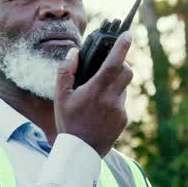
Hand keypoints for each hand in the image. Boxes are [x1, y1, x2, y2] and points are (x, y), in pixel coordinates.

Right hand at [53, 33, 133, 156]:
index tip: (127, 34)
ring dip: (114, 86)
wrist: (80, 152)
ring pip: (123, 88)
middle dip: (122, 64)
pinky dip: (113, 101)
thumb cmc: (68, 123)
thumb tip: (74, 53)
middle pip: (127, 72)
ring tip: (97, 96)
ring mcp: (120, 110)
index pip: (114, 62)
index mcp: (96, 90)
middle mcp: (111, 99)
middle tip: (111, 65)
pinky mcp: (123, 120)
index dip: (122, 46)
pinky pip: (121, 104)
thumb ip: (66, 71)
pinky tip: (99, 112)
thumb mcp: (60, 97)